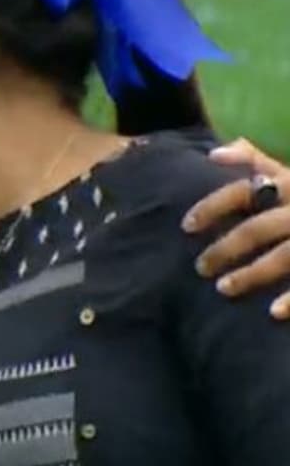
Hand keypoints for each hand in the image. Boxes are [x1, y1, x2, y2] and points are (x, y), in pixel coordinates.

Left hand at [182, 138, 289, 316]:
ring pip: (283, 256)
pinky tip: (272, 312)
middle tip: (200, 268)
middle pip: (258, 228)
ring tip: (223, 288)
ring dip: (252, 274)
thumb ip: (256, 161)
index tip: (186, 226)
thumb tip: (214, 153)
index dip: (212, 206)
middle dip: (225, 248)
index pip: (243, 191)